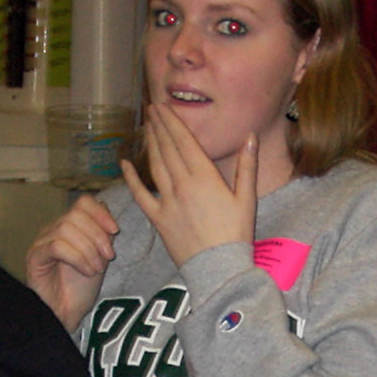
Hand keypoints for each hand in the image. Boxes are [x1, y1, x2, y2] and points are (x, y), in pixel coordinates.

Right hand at [24, 196, 119, 332]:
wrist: (68, 315)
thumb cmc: (81, 290)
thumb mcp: (100, 257)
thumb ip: (102, 233)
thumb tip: (103, 207)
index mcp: (69, 227)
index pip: (83, 202)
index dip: (101, 213)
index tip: (115, 231)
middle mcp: (53, 230)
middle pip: (76, 214)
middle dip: (97, 236)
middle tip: (107, 258)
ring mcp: (42, 242)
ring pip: (66, 229)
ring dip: (88, 249)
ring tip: (96, 269)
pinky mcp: (35, 257)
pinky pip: (57, 246)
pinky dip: (77, 258)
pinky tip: (86, 272)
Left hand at [124, 100, 257, 267]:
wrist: (218, 268)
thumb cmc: (236, 234)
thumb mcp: (247, 199)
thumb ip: (247, 166)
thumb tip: (251, 136)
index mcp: (204, 177)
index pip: (183, 141)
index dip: (172, 122)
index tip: (163, 107)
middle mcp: (182, 184)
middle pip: (167, 149)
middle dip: (158, 126)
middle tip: (151, 109)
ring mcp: (167, 201)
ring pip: (154, 165)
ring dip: (149, 144)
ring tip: (145, 127)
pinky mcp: (157, 218)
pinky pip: (140, 195)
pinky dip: (131, 178)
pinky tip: (124, 164)